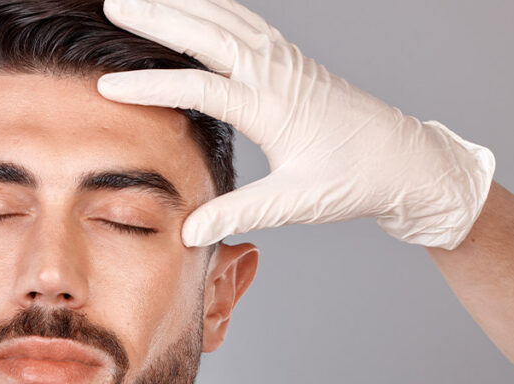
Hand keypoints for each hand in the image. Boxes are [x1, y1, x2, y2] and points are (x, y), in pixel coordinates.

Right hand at [98, 0, 495, 248]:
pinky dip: (213, 7)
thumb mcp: (297, 203)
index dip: (152, 87)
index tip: (107, 85)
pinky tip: (194, 4)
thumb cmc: (356, 179)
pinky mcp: (290, 60)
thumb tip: (190, 230)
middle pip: (207, 34)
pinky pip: (245, 21)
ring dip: (181, 4)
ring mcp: (285, 61)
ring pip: (225, 19)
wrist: (407, 161)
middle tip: (113, 5)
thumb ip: (241, 212)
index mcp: (273, 107)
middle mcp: (276, 74)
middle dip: (157, 17)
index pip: (200, 89)